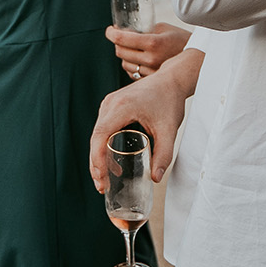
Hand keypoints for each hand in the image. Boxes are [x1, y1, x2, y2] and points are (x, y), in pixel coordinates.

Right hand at [90, 53, 192, 189]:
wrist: (171, 80)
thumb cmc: (170, 101)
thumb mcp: (169, 130)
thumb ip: (164, 155)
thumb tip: (155, 179)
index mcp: (121, 107)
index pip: (100, 136)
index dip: (97, 160)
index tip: (101, 179)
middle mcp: (110, 104)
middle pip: (95, 138)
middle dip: (96, 164)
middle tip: (102, 186)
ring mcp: (109, 104)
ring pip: (97, 135)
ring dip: (98, 157)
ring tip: (105, 179)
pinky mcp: (111, 106)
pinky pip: (102, 129)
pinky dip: (103, 146)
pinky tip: (110, 162)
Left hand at [107, 22, 189, 79]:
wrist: (197, 58)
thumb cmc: (180, 39)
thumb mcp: (162, 28)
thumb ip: (144, 30)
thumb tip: (125, 32)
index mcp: (153, 43)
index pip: (122, 39)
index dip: (111, 33)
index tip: (110, 30)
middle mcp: (151, 59)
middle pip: (121, 52)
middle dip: (118, 43)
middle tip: (121, 37)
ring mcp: (151, 71)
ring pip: (125, 64)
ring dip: (124, 55)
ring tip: (132, 49)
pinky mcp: (152, 80)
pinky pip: (133, 74)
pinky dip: (132, 66)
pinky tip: (138, 59)